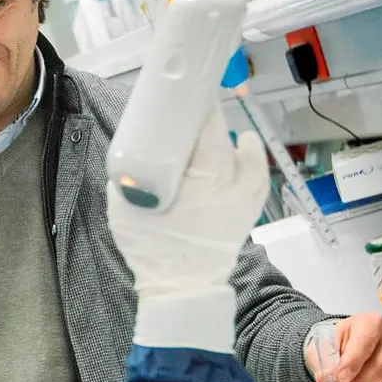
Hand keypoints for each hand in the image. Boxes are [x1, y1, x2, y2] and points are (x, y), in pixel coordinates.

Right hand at [107, 109, 269, 351]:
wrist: (182, 289)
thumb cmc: (151, 249)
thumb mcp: (124, 209)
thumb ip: (124, 177)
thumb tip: (125, 152)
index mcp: (198, 176)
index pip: (203, 126)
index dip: (195, 104)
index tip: (182, 92)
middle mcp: (227, 180)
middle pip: (221, 133)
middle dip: (206, 116)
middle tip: (189, 109)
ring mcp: (242, 195)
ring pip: (244, 152)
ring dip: (231, 139)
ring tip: (217, 131)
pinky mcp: (249, 209)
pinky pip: (257, 174)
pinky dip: (250, 158)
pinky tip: (241, 149)